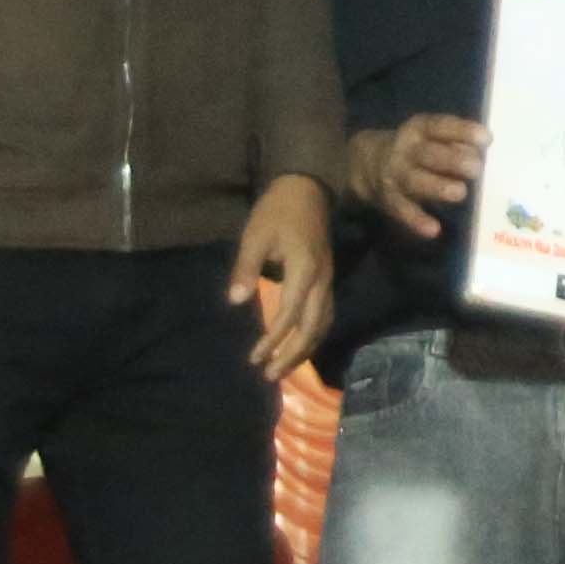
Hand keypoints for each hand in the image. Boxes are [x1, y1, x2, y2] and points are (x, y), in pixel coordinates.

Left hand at [233, 175, 334, 381]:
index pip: (289, 316)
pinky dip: (312, 335)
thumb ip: (246, 269)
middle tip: (270, 375)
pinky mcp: (327, 279)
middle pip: (312, 328)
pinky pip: (324, 315)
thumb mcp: (255, 236)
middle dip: (292, 355)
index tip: (254, 358)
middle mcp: (322, 281)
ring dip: (304, 350)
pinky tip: (298, 345)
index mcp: (305, 271)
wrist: (307, 188)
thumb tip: (236, 302)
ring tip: (283, 368)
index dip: (273, 340)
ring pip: (322, 325)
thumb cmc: (276, 211)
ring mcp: (328, 280)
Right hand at [352, 115, 485, 235]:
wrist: (368, 164)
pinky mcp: (391, 200)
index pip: (440, 126)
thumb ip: (456, 143)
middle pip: (429, 154)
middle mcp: (406, 150)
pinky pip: (404, 210)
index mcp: (420, 129)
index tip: (486, 139)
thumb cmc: (417, 150)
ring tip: (460, 193)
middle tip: (477, 169)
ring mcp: (396, 175)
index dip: (462, 131)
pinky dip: (417, 221)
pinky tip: (434, 230)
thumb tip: (480, 154)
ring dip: (438, 187)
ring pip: (416, 181)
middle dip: (453, 161)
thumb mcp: (432, 138)